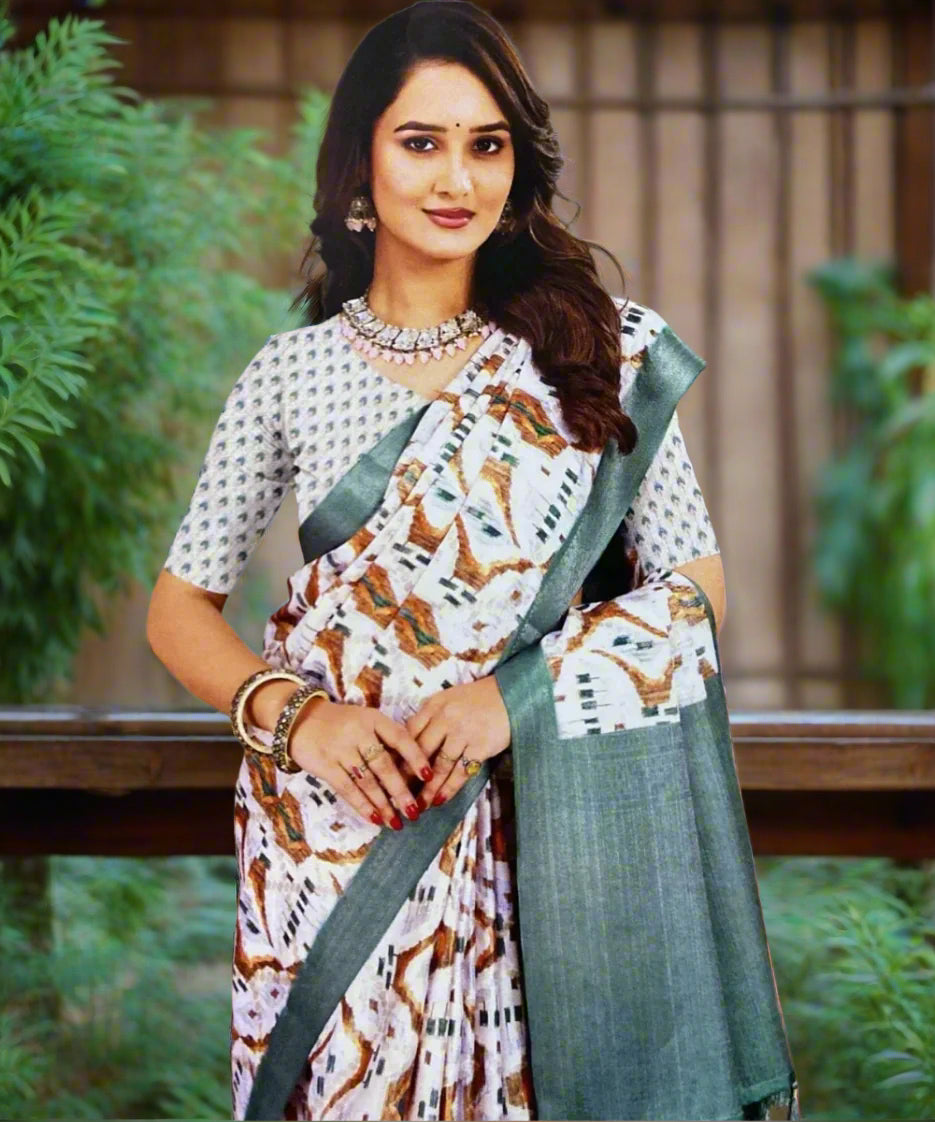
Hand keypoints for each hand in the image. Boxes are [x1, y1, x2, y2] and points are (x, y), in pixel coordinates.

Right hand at [288, 697, 434, 828]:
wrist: (300, 719)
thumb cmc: (341, 723)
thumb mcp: (365, 721)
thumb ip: (385, 739)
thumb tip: (413, 769)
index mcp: (374, 719)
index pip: (400, 738)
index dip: (416, 757)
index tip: (429, 776)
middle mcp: (359, 732)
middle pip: (384, 765)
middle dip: (401, 791)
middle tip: (414, 811)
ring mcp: (341, 749)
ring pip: (367, 781)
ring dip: (383, 804)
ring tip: (396, 822)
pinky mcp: (325, 765)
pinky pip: (347, 788)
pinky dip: (362, 805)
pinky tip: (375, 818)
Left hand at [406, 676, 510, 807]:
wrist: (511, 695)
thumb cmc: (477, 699)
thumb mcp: (449, 700)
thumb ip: (430, 718)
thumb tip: (407, 743)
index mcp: (434, 705)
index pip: (408, 732)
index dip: (397, 755)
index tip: (387, 774)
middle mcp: (446, 717)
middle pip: (419, 751)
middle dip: (406, 776)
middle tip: (397, 796)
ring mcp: (463, 732)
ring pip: (439, 766)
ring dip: (427, 789)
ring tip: (418, 805)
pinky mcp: (480, 745)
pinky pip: (461, 772)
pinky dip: (449, 788)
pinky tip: (440, 800)